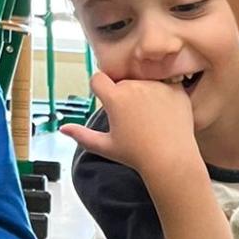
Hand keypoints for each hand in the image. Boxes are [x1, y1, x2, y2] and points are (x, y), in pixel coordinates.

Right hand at [63, 71, 199, 179]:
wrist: (171, 160)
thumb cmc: (136, 155)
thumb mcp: (106, 146)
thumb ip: (82, 136)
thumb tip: (63, 129)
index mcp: (115, 98)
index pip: (98, 78)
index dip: (99, 88)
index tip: (106, 100)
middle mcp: (134, 86)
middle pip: (123, 82)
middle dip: (124, 94)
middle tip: (133, 119)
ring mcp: (157, 86)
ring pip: (144, 82)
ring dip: (144, 93)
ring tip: (151, 118)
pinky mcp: (176, 89)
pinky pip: (166, 85)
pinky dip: (165, 95)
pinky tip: (165, 113)